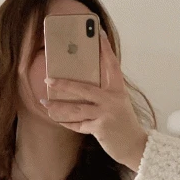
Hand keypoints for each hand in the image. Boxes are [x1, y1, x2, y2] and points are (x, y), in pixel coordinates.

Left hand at [39, 28, 148, 169]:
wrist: (135, 147)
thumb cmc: (124, 125)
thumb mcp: (117, 105)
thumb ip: (104, 95)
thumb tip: (79, 88)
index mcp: (118, 90)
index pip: (112, 64)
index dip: (105, 48)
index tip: (98, 32)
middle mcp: (112, 99)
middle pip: (83, 88)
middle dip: (64, 84)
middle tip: (48, 80)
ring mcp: (106, 113)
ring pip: (76, 109)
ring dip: (58, 107)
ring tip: (44, 104)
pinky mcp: (101, 127)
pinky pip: (78, 125)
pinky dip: (67, 123)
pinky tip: (56, 119)